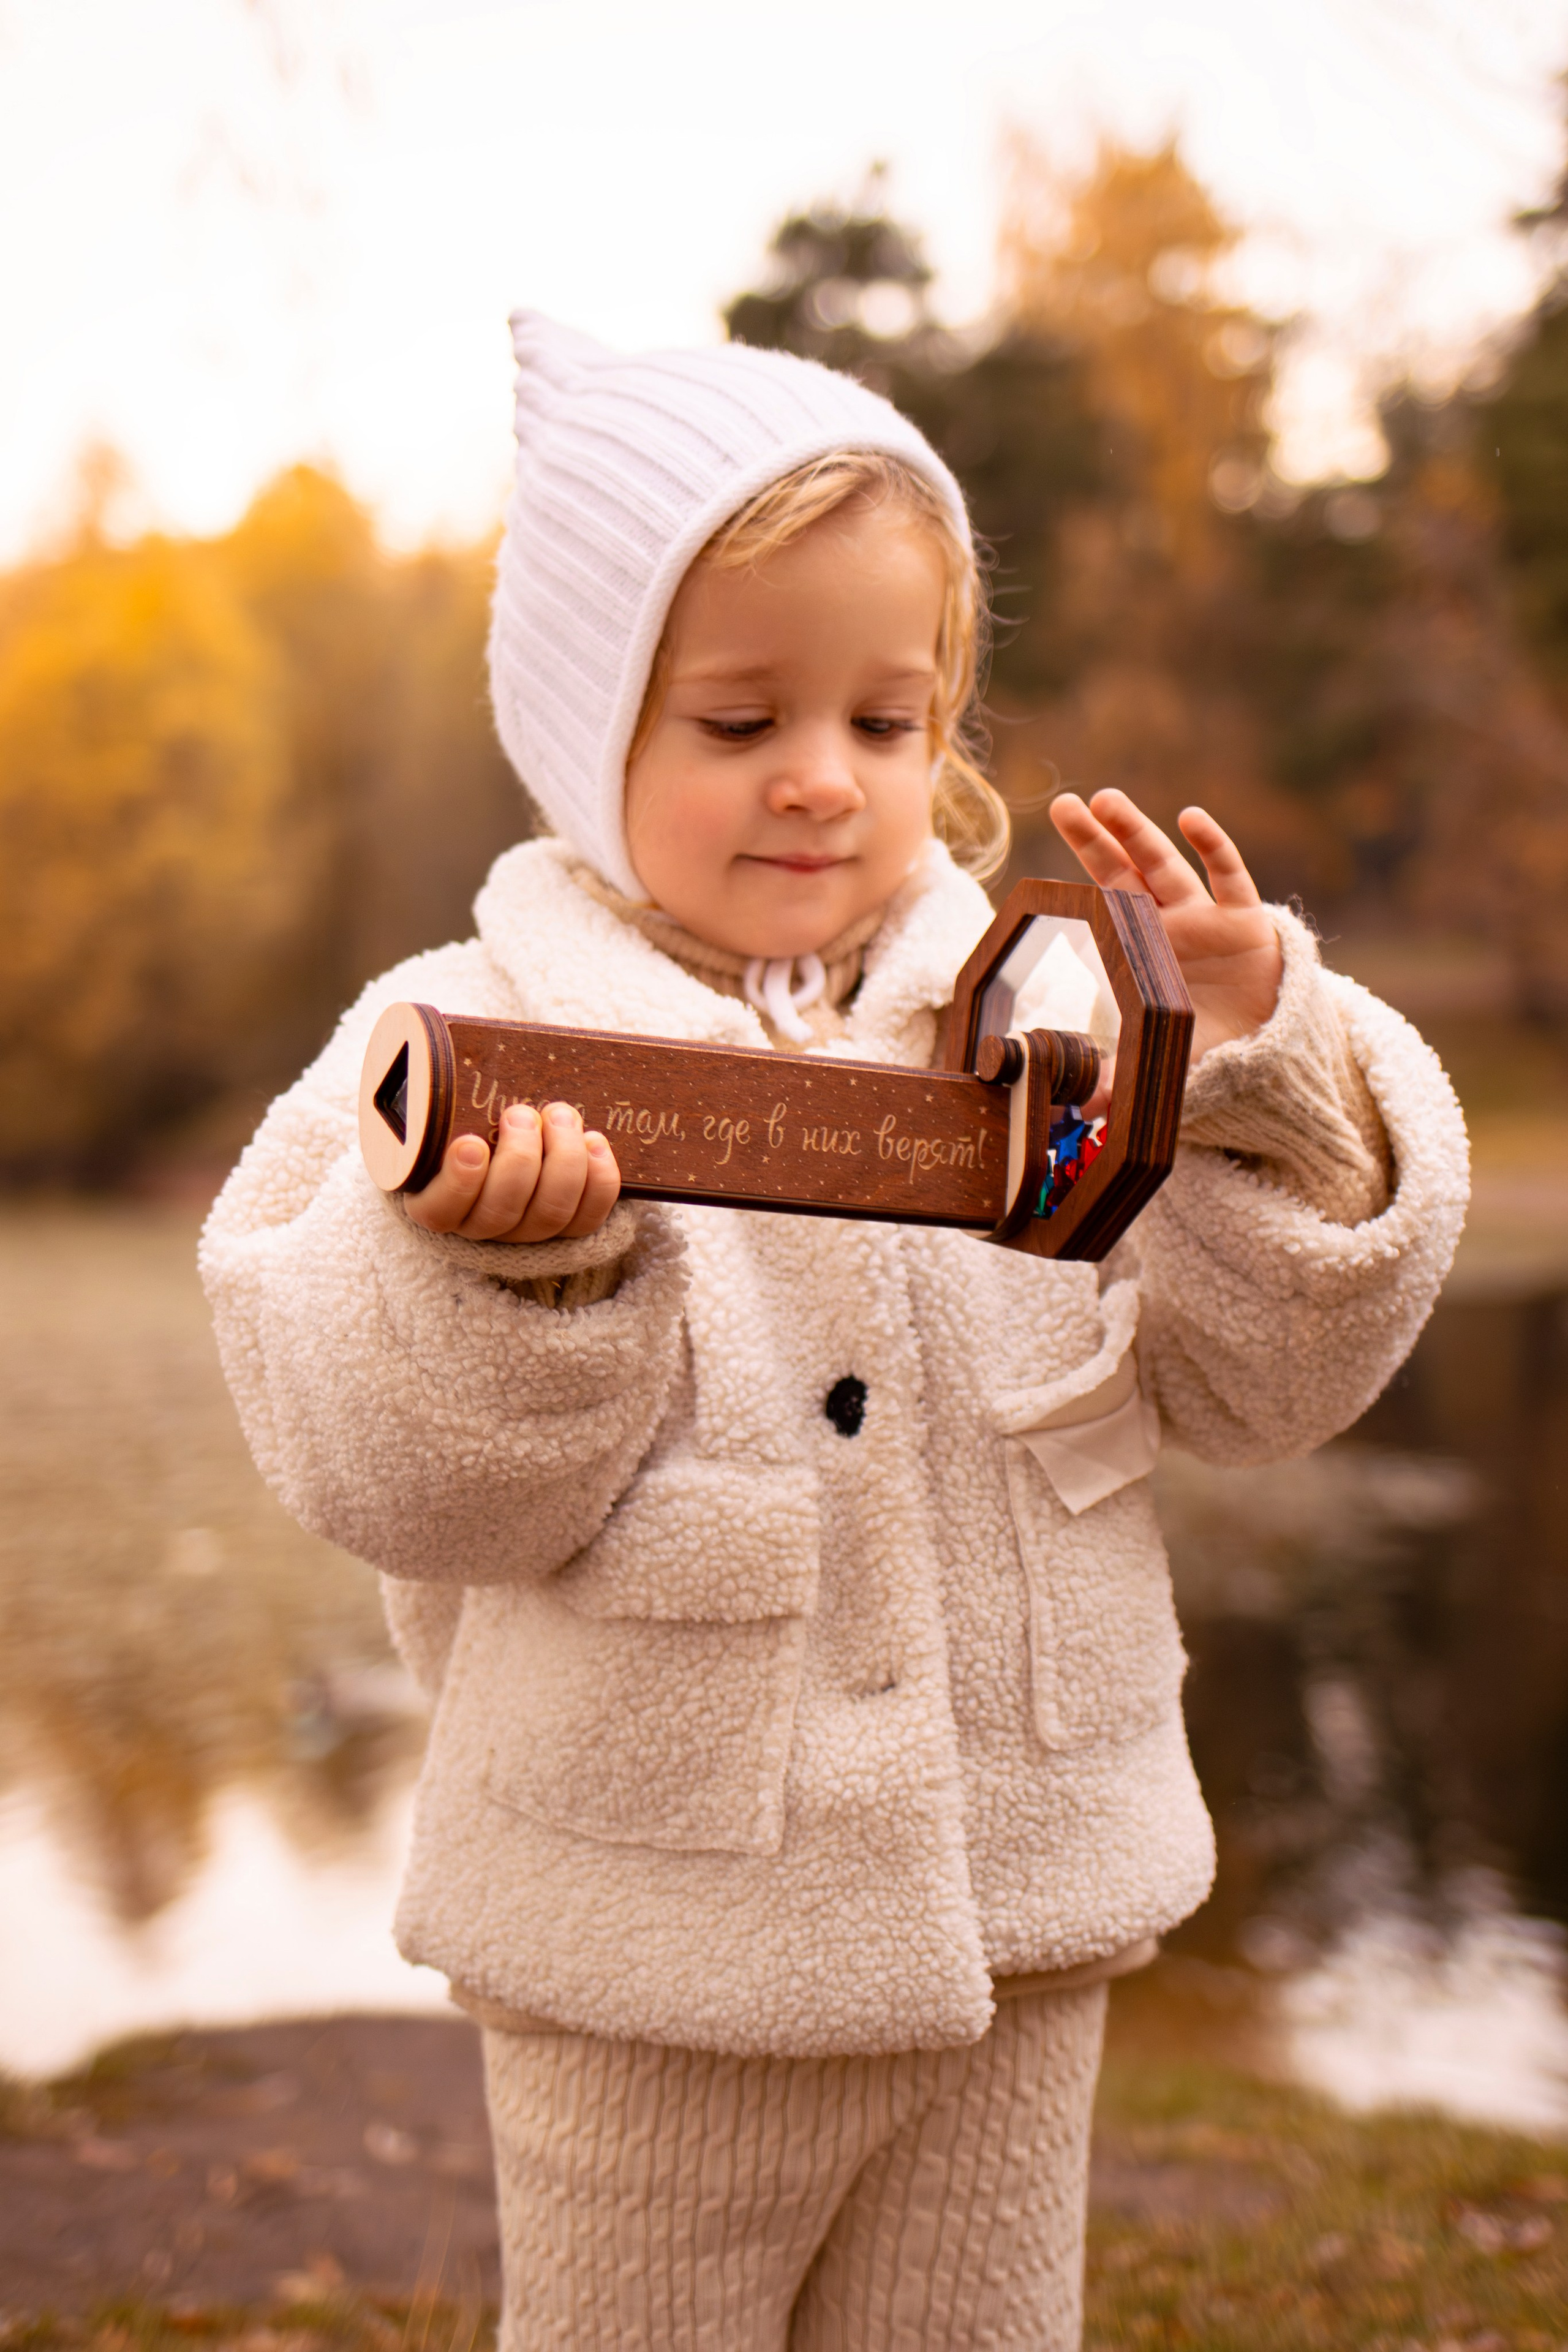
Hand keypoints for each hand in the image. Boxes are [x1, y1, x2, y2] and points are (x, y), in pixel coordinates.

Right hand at [403, 1101, 621, 1242]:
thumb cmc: (468, 1119)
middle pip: (501, 1210)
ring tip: (563, 1116)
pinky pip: (588, 1217)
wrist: (507, 1141)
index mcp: (438, 1201)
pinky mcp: (568, 1228)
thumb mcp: (447, 1111)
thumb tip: (449, 1040)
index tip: (471, 1143)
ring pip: (548, 1213)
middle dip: (520, 1157)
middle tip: (523, 1113)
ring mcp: (526, 1231)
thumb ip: (445, 1093)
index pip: (441, 1211)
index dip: (459, 1182)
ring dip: (562, 1160)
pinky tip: (596, 1142)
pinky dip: (599, 1180)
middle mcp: (482, 1225)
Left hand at [1049, 790, 1283, 1066]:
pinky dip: (1212, 846)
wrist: (1273, 1043)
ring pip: (1165, 867)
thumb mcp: (1161, 1055)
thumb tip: (1081, 1112)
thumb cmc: (1209, 1040)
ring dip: (1137, 832)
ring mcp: (1205, 918)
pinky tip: (1191, 818)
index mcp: (1140, 949)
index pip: (1102, 904)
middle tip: (1065, 804)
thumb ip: (1121, 1079)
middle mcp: (1167, 924)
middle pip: (1124, 872)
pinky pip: (1229, 877)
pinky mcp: (1246, 922)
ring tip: (1105, 800)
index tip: (1047, 862)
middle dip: (1096, 838)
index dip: (1078, 878)